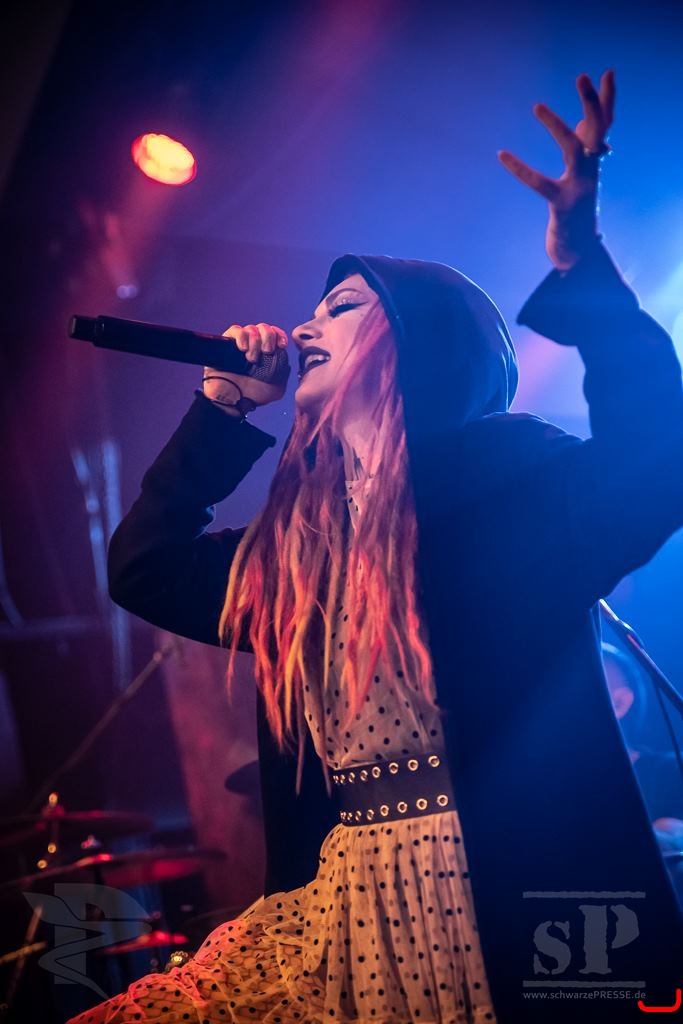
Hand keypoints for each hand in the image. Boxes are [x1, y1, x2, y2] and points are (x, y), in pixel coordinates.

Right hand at [203, 323, 288, 413]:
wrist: (233, 401)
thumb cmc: (253, 396)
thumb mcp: (276, 388)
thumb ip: (283, 372)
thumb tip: (283, 355)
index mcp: (266, 354)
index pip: (275, 334)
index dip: (280, 335)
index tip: (282, 345)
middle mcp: (253, 347)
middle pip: (264, 328)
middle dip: (268, 337)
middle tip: (266, 352)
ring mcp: (239, 344)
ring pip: (251, 328)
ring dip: (255, 341)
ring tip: (251, 359)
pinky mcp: (225, 344)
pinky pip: (235, 330)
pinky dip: (241, 336)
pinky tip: (243, 349)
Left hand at [498, 70, 615, 270]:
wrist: (577, 253)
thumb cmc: (575, 212)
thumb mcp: (580, 179)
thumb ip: (583, 152)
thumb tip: (581, 127)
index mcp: (596, 164)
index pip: (604, 125)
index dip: (606, 100)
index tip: (607, 72)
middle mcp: (593, 173)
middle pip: (597, 132)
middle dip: (592, 103)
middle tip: (581, 77)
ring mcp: (579, 190)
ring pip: (574, 151)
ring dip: (558, 128)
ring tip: (537, 106)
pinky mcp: (561, 207)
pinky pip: (540, 184)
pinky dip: (520, 169)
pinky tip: (501, 155)